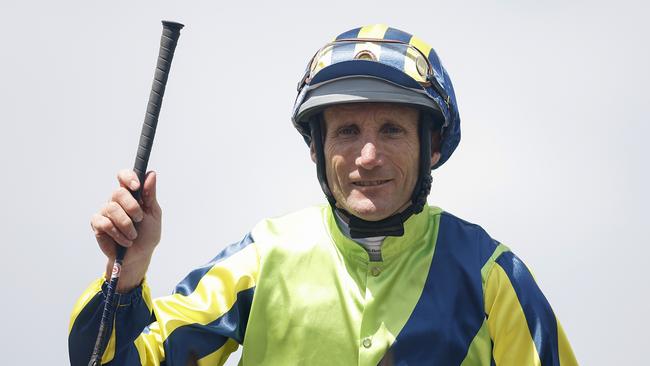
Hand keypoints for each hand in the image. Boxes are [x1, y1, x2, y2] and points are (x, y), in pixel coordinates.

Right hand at [90, 169, 161, 291]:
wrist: (139, 255)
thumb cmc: (147, 233)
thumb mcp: (153, 214)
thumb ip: (150, 195)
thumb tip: (151, 174)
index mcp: (131, 194)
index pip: (124, 176)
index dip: (128, 177)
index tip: (136, 186)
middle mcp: (116, 200)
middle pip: (118, 192)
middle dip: (132, 207)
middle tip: (139, 219)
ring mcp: (105, 211)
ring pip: (112, 209)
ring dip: (127, 225)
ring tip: (133, 235)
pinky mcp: (97, 224)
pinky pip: (105, 223)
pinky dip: (118, 234)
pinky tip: (124, 241)